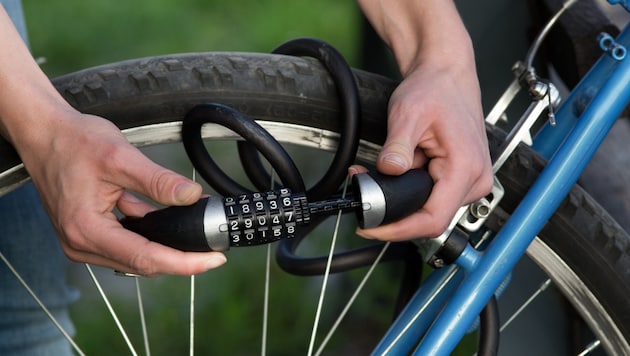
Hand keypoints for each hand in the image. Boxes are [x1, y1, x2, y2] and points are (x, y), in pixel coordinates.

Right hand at [19, 107, 226, 275]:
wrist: (45, 133)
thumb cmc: (73, 141)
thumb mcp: (121, 156)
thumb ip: (158, 181)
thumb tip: (190, 196)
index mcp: (86, 229)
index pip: (145, 257)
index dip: (184, 263)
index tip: (213, 260)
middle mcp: (81, 243)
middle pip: (142, 262)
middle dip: (179, 257)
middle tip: (212, 248)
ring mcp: (83, 241)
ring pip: (136, 255)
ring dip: (165, 245)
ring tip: (195, 232)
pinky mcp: (88, 233)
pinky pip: (126, 242)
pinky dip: (148, 233)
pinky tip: (164, 218)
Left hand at [353, 60, 492, 240]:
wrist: (447, 76)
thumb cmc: (435, 89)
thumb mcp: (408, 113)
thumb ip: (397, 146)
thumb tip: (389, 171)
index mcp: (466, 168)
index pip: (432, 219)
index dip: (398, 229)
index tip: (371, 226)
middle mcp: (475, 180)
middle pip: (428, 218)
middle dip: (392, 209)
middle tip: (363, 189)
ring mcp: (470, 182)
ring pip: (428, 209)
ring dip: (399, 197)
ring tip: (377, 174)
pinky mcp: (460, 180)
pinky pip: (431, 197)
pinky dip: (408, 189)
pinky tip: (397, 172)